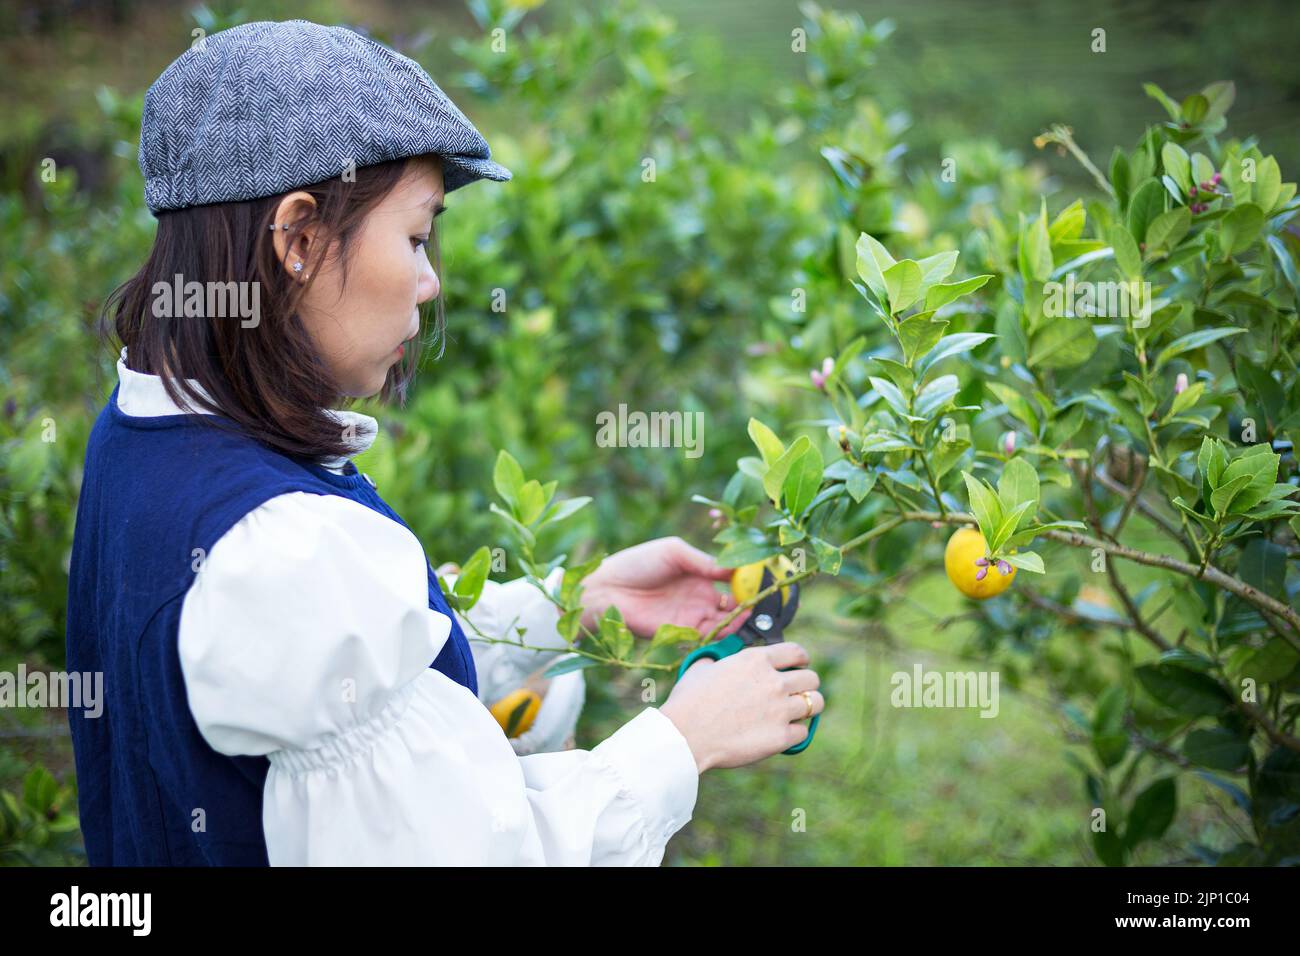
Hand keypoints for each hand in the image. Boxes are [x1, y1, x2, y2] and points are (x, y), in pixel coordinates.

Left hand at [578, 536, 748, 636]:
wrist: (606, 590)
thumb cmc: (636, 563)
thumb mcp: (673, 551)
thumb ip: (703, 560)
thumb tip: (733, 568)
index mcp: (700, 574)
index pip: (732, 579)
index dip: (748, 581)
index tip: (764, 580)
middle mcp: (699, 597)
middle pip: (733, 604)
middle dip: (749, 605)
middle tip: (763, 603)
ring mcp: (691, 616)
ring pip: (724, 622)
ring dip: (738, 621)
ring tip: (751, 616)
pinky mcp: (681, 634)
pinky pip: (707, 636)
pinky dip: (722, 634)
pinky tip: (733, 628)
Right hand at [660, 643, 822, 771]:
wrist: (685, 735)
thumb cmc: (688, 702)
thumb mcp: (701, 669)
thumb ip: (716, 661)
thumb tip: (715, 661)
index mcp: (755, 660)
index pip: (797, 652)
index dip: (801, 659)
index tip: (798, 666)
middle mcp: (773, 681)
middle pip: (812, 678)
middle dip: (806, 684)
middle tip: (796, 692)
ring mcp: (779, 709)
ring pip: (815, 703)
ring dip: (808, 707)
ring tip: (797, 712)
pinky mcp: (781, 737)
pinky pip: (804, 732)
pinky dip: (796, 733)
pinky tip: (784, 733)